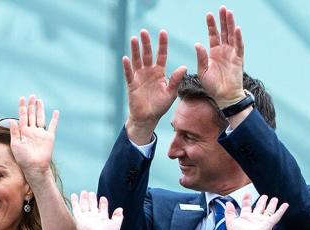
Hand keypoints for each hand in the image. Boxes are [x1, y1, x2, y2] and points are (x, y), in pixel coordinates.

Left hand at [9, 95, 57, 176]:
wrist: (34, 167)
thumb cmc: (23, 158)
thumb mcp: (15, 145)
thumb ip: (14, 132)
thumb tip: (11, 120)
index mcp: (23, 132)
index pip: (22, 116)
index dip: (22, 107)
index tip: (22, 98)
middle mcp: (32, 131)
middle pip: (31, 115)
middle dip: (31, 106)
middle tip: (32, 96)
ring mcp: (41, 133)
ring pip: (40, 118)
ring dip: (40, 109)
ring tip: (39, 100)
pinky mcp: (49, 137)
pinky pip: (52, 126)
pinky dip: (54, 119)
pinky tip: (55, 112)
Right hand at [70, 191, 122, 229]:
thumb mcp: (116, 225)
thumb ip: (118, 217)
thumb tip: (120, 209)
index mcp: (103, 219)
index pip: (102, 209)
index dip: (103, 203)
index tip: (103, 198)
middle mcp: (94, 218)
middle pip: (92, 206)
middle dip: (92, 199)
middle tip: (91, 193)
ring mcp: (86, 218)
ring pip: (84, 206)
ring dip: (84, 199)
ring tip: (84, 192)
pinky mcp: (79, 218)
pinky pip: (76, 208)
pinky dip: (75, 202)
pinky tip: (74, 195)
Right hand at [122, 29, 186, 143]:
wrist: (148, 118)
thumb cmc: (160, 106)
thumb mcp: (171, 93)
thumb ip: (175, 80)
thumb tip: (184, 67)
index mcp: (159, 72)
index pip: (161, 55)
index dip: (162, 44)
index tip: (163, 32)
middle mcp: (149, 72)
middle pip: (147, 54)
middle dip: (146, 43)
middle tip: (144, 31)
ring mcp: (139, 77)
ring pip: (137, 61)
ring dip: (135, 50)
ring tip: (134, 39)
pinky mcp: (131, 85)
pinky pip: (129, 74)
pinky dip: (127, 67)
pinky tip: (126, 58)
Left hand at [195, 7, 244, 104]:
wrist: (224, 97)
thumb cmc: (212, 86)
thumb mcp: (202, 71)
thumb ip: (201, 57)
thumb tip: (197, 44)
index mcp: (214, 53)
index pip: (213, 35)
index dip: (211, 25)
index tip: (208, 14)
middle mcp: (224, 51)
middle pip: (224, 32)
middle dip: (222, 20)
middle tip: (221, 8)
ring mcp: (232, 54)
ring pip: (232, 36)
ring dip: (230, 24)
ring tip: (229, 13)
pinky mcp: (239, 59)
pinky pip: (239, 46)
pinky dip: (238, 37)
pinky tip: (236, 28)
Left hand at [225, 193, 286, 229]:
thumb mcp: (230, 222)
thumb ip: (229, 212)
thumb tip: (228, 203)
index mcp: (245, 218)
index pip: (247, 206)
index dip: (247, 200)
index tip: (247, 194)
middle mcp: (254, 219)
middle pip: (259, 208)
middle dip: (262, 201)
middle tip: (264, 196)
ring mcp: (262, 221)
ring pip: (269, 210)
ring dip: (272, 204)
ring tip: (274, 198)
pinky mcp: (269, 223)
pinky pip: (277, 215)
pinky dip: (282, 210)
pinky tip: (285, 204)